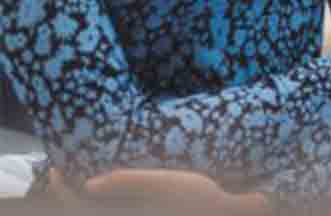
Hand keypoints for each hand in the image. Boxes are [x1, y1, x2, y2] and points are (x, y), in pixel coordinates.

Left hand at [45, 167, 269, 211]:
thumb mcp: (164, 183)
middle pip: (84, 210)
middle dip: (69, 192)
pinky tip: (107, 184)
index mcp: (126, 213)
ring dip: (84, 196)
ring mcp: (136, 214)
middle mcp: (127, 215)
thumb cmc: (197, 195)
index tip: (56, 169)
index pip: (78, 207)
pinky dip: (103, 199)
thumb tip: (89, 184)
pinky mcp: (145, 212)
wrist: (223, 209)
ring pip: (98, 210)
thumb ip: (127, 182)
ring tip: (82, 173)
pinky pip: (113, 208)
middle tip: (63, 169)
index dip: (61, 191)